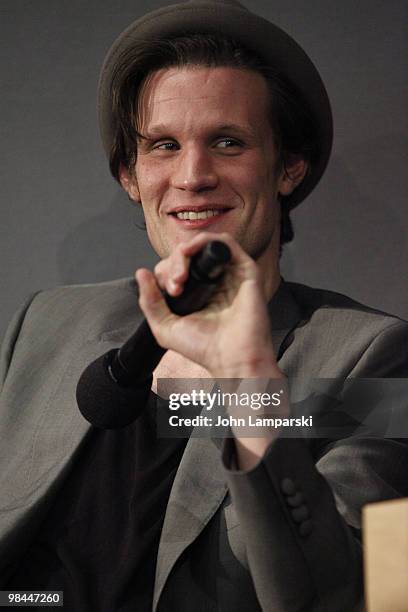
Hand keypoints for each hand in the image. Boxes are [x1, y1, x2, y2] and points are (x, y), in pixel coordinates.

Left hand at [135, 232, 281, 378]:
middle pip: (188, 255)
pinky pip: (223, 242)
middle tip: (174, 285)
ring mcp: (230, 275)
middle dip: (174, 264)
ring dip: (185, 252)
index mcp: (199, 295)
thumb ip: (150, 302)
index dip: (166, 274)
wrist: (232, 358)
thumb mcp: (165, 328)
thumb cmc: (205, 349)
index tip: (169, 292)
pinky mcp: (244, 270)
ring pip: (203, 246)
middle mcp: (215, 283)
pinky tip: (191, 254)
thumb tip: (141, 273)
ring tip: (180, 275)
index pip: (177, 269)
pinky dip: (204, 242)